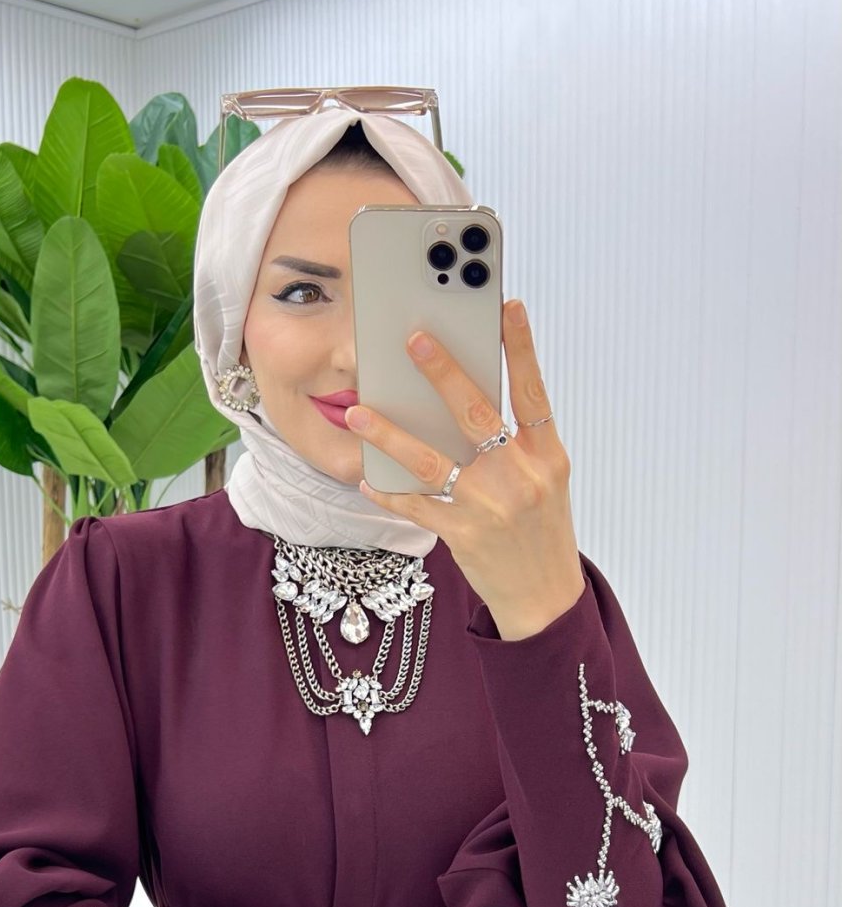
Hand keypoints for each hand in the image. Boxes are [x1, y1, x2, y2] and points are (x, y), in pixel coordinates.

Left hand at [344, 299, 585, 640]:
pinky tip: (366, 479)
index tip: (507, 306)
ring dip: (391, 435)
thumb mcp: (545, 480)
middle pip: (475, 414)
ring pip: (431, 461)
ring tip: (360, 413)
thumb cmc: (541, 532)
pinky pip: (416, 506)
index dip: (522, 348)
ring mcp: (489, 507)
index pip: (533, 391)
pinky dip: (389, 491)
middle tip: (413, 339)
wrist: (545, 599)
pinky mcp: (462, 535)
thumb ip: (517, 441)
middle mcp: (520, 477)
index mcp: (546, 456)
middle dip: (442, 373)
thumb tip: (467, 398)